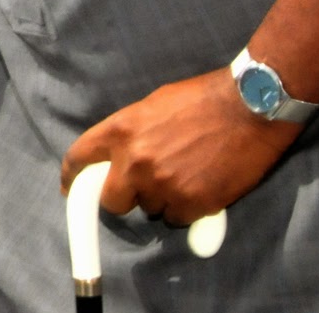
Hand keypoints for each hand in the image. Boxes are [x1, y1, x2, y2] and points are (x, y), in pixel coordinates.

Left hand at [61, 67, 300, 225]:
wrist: (248, 107)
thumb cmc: (202, 99)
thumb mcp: (153, 106)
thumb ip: (131, 133)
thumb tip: (118, 156)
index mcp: (121, 130)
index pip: (79, 159)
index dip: (72, 177)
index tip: (70, 188)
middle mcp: (135, 161)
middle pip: (112, 201)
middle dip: (124, 198)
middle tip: (143, 188)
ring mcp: (163, 185)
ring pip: (150, 209)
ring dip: (162, 200)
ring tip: (186, 175)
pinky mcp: (192, 204)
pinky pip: (178, 219)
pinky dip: (187, 210)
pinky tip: (202, 187)